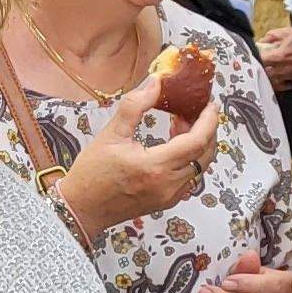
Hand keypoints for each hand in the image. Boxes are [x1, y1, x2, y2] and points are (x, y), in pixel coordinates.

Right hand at [54, 80, 222, 236]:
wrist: (81, 209)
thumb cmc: (91, 174)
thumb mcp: (110, 134)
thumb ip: (135, 106)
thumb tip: (155, 83)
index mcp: (155, 166)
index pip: (197, 141)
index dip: (208, 120)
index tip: (209, 104)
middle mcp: (168, 184)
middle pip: (205, 154)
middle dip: (207, 130)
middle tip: (197, 110)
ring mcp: (170, 195)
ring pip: (200, 167)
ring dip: (198, 144)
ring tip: (182, 124)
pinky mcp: (167, 201)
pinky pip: (190, 178)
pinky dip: (190, 159)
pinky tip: (174, 146)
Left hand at [255, 27, 291, 93]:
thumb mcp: (285, 32)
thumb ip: (270, 37)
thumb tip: (260, 42)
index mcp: (279, 55)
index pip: (260, 61)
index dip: (254, 59)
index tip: (252, 57)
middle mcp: (283, 68)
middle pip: (265, 74)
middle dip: (260, 70)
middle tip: (258, 66)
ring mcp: (290, 75)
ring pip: (273, 81)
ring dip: (269, 77)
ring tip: (266, 73)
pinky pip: (287, 84)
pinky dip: (282, 83)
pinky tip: (280, 79)